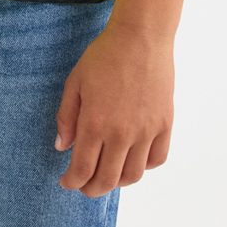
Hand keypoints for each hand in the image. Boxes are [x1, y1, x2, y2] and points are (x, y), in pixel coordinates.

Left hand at [54, 23, 173, 195]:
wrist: (140, 37)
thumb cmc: (104, 56)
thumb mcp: (75, 82)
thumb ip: (66, 117)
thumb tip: (62, 147)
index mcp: (95, 123)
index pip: (83, 169)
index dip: (72, 182)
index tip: (67, 181)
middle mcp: (121, 133)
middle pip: (107, 180)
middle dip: (91, 188)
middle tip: (84, 185)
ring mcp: (146, 131)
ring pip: (132, 176)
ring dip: (117, 182)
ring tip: (108, 174)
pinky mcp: (164, 125)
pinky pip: (156, 159)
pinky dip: (144, 167)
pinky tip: (132, 159)